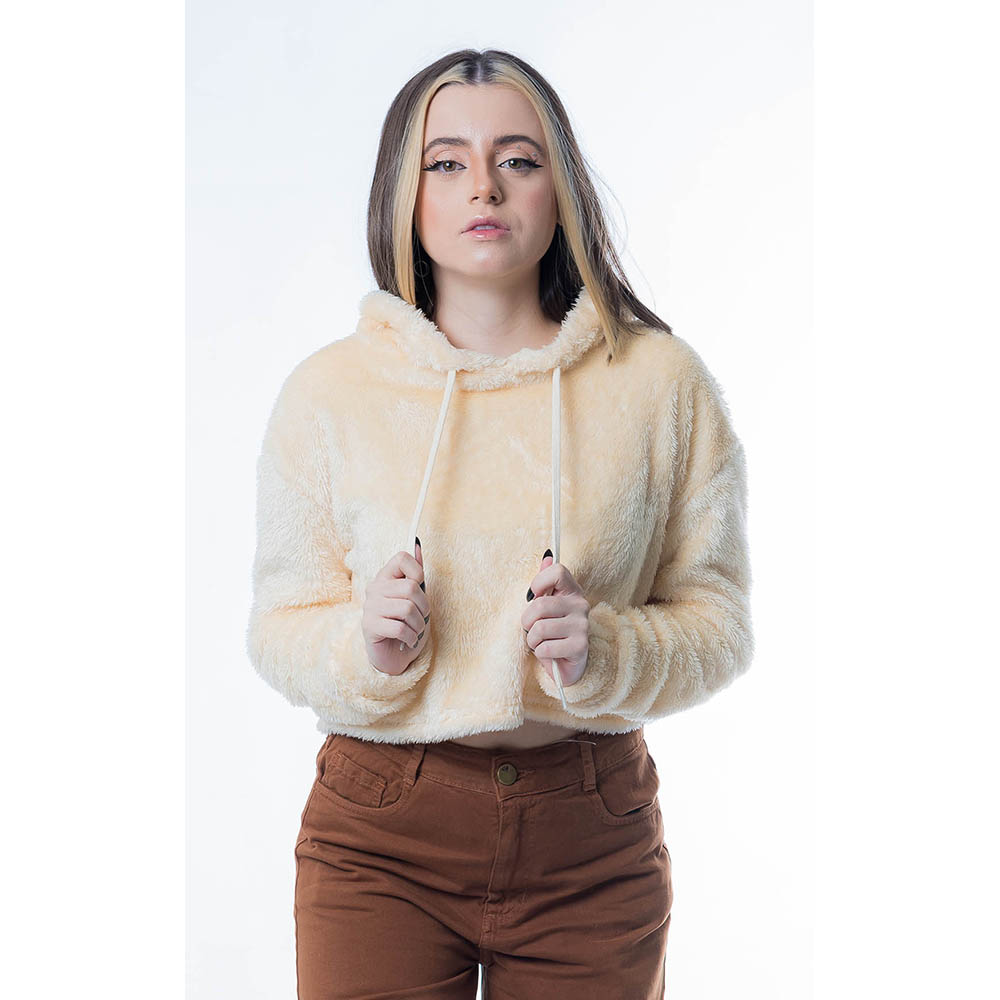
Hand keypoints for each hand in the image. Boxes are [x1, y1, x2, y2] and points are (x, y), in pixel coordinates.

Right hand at [363, 539, 429, 674]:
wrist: (391, 656)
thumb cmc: (404, 624)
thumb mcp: (414, 598)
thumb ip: (415, 573)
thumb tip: (417, 544)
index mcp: (385, 577)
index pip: (402, 558)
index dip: (417, 572)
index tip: (419, 588)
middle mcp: (375, 588)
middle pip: (411, 588)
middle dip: (425, 607)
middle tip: (422, 618)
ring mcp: (370, 607)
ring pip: (408, 609)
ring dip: (419, 625)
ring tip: (415, 631)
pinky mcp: (369, 626)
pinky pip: (400, 628)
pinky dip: (411, 637)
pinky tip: (408, 640)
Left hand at [521, 550, 590, 685]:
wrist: (567, 665)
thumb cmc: (553, 633)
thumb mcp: (547, 607)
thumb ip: (546, 582)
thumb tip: (547, 556)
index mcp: (572, 591)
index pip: (557, 571)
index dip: (539, 582)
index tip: (533, 597)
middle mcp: (580, 605)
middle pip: (540, 604)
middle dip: (527, 621)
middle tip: (531, 629)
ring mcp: (582, 626)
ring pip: (539, 628)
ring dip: (532, 640)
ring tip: (540, 642)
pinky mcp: (580, 646)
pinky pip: (545, 648)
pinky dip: (540, 653)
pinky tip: (549, 654)